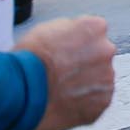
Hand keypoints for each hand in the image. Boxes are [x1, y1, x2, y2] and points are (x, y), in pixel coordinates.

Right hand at [17, 15, 116, 129]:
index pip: (94, 32)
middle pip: (99, 56)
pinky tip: (66, 102)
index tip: (65, 52)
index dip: (76, 43)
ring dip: (86, 83)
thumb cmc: (29, 59)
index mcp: (95, 27)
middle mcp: (106, 50)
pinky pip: (96, 101)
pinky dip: (84, 102)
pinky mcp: (103, 102)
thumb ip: (71, 29)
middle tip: (62, 73)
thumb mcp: (47, 28)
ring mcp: (107, 78)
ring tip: (60, 90)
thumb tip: (78, 34)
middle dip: (85, 63)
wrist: (23, 91)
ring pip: (99, 79)